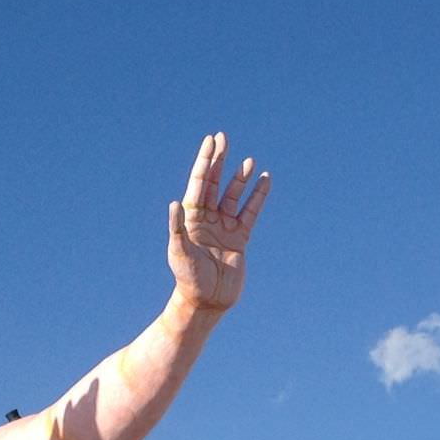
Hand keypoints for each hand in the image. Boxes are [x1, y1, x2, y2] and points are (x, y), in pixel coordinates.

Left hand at [167, 133, 269, 313]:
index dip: (204, 161)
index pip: (199, 183)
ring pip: (233, 196)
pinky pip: (250, 213)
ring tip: (249, 161)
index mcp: (191, 217)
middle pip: (214, 183)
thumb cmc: (187, 277)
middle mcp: (207, 218)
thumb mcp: (179, 252)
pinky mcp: (239, 238)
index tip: (210, 141)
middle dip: (219, 161)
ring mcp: (224, 227)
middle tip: (224, 138)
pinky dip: (258, 198)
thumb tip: (174, 203)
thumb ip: (177, 227)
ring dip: (240, 178)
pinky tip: (265, 181)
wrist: (206, 301)